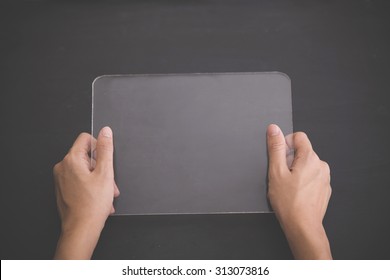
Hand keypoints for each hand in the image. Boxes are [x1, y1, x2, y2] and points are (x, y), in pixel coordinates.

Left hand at [53, 126, 118, 258]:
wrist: (81, 229)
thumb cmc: (91, 205)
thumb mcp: (105, 173)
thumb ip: (106, 149)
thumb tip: (105, 131)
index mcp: (71, 160)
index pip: (86, 138)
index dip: (100, 148)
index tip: (105, 162)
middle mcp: (63, 167)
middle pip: (87, 156)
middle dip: (101, 168)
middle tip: (109, 182)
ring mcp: (61, 179)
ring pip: (85, 170)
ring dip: (99, 180)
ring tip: (106, 194)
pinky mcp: (63, 189)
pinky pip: (80, 180)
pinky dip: (91, 186)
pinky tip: (99, 199)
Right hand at [267, 124, 331, 258]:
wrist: (302, 226)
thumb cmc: (289, 203)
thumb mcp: (276, 172)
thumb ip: (275, 148)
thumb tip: (274, 129)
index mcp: (310, 158)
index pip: (299, 136)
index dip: (286, 144)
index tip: (280, 158)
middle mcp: (321, 165)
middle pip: (302, 151)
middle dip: (290, 160)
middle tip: (282, 176)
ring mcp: (325, 178)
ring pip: (307, 165)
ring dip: (296, 171)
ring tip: (288, 186)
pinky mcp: (324, 188)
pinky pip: (312, 177)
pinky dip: (303, 181)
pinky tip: (296, 193)